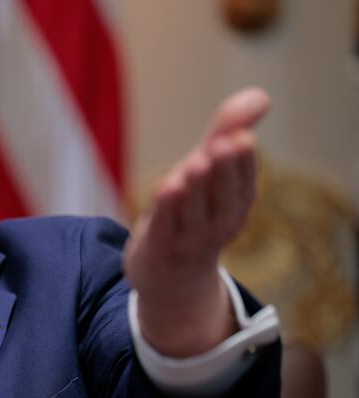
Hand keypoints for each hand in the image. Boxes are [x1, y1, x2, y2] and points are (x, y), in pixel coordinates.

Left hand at [124, 88, 270, 356]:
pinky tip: (168, 187)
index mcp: (237, 204)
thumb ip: (228, 132)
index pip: (244, 182)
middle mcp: (219, 224)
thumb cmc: (192, 213)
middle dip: (223, 170)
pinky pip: (165, 227)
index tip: (239, 137)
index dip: (242, 161)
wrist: (169, 278)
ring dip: (196, 186)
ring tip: (198, 159)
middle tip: (223, 143)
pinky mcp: (159, 247)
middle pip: (223, 196)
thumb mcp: (210, 174)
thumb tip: (262, 95)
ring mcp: (189, 239)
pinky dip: (167, 209)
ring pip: (193, 211)